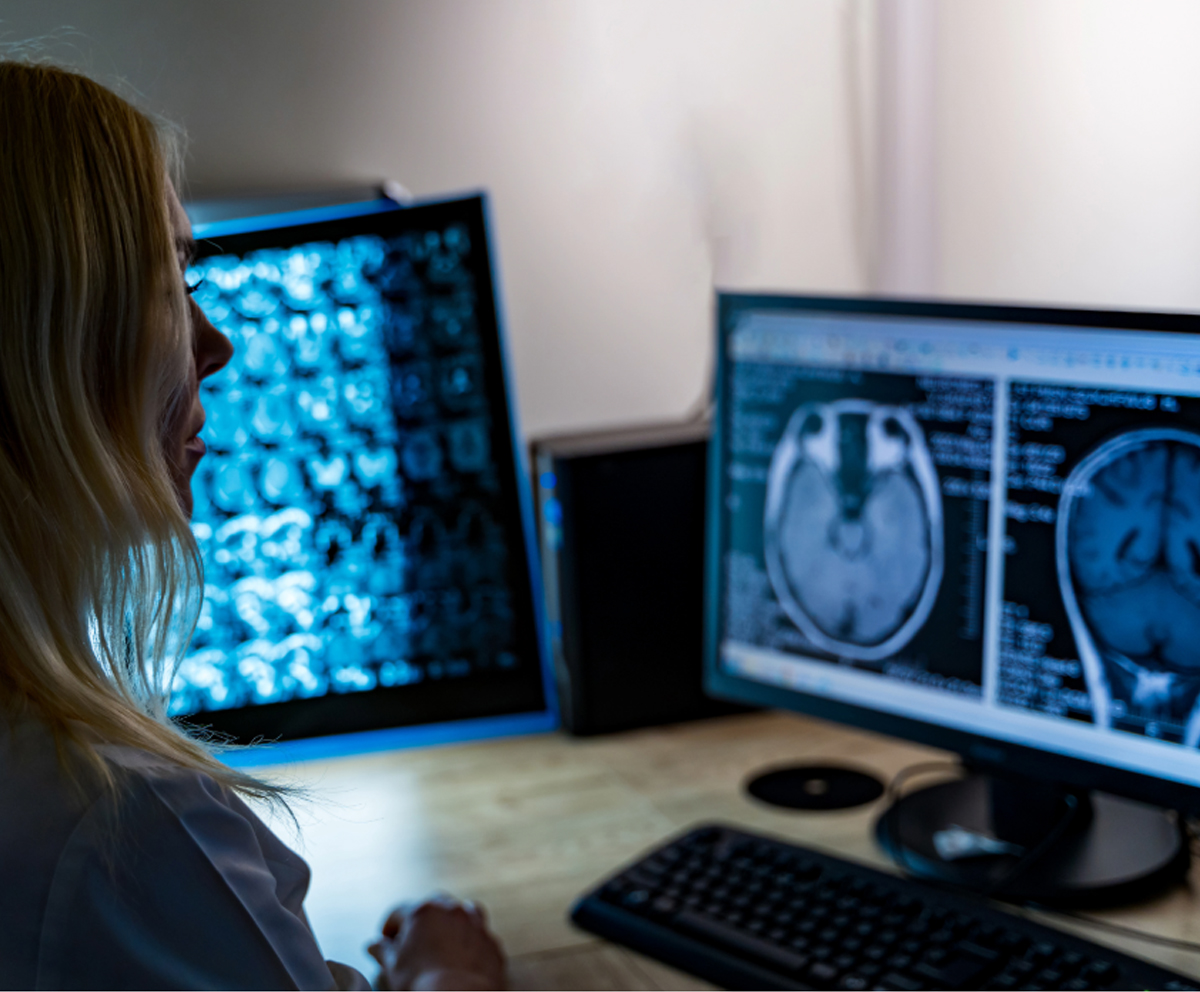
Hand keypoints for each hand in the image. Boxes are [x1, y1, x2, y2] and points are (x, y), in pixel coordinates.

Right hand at [368, 896, 505, 990]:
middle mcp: (451, 911)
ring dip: (448, 924)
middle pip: (431, 906)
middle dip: (419, 921)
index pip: (399, 912)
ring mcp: (475, 924)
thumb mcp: (394, 967)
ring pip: (460, 913)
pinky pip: (478, 935)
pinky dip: (468, 941)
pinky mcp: (491, 942)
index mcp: (423, 912)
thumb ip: (383, 951)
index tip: (386, 940)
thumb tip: (375, 946)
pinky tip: (461, 957)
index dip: (389, 927)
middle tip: (411, 942)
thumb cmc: (425, 984)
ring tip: (439, 943)